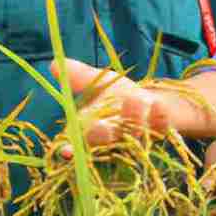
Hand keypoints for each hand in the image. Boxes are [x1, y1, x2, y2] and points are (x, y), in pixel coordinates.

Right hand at [50, 59, 215, 157]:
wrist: (154, 100)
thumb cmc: (119, 96)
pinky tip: (158, 105)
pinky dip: (159, 117)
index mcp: (93, 129)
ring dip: (133, 119)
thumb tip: (55, 64)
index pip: (77, 144)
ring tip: (134, 98)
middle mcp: (114, 139)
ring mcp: (138, 139)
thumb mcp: (99, 83)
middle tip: (102, 126)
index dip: (70, 149)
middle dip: (102, 136)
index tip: (65, 151)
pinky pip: (160, 129)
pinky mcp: (160, 133)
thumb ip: (79, 77)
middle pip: (104, 144)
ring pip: (133, 135)